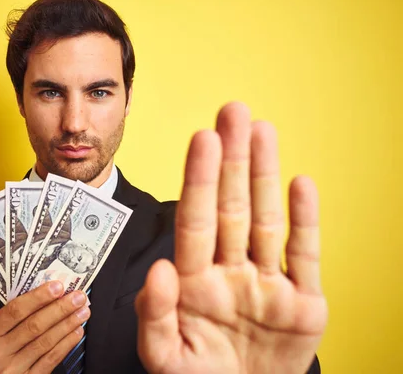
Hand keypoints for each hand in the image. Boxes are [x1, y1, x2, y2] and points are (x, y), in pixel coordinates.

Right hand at [0, 281, 88, 373]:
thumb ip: (15, 316)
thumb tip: (48, 294)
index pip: (14, 311)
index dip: (38, 297)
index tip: (57, 286)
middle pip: (34, 326)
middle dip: (60, 309)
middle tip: (77, 297)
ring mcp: (12, 369)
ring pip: (45, 342)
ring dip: (67, 324)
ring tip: (81, 312)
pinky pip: (50, 359)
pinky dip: (66, 343)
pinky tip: (76, 332)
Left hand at [135, 102, 327, 372]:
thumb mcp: (165, 356)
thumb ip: (154, 314)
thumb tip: (161, 268)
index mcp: (194, 281)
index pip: (195, 220)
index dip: (199, 179)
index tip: (202, 138)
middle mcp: (231, 272)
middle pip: (232, 206)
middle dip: (232, 160)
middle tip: (233, 111)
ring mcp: (267, 284)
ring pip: (267, 220)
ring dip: (266, 175)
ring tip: (262, 131)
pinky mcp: (303, 303)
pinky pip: (305, 255)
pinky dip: (305, 221)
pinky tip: (300, 184)